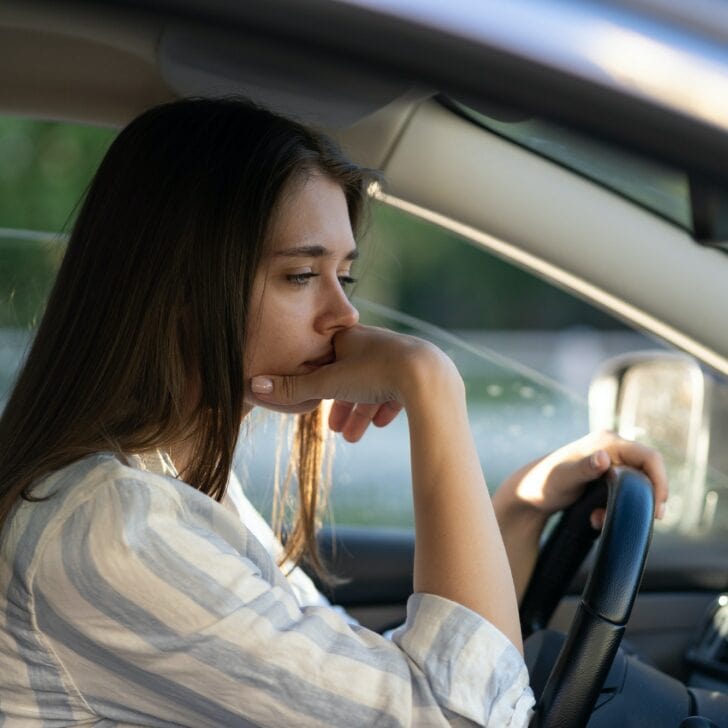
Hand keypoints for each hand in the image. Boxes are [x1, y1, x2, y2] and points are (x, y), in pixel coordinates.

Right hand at [249, 324, 455, 437]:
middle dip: (340, 404)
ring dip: (360, 413)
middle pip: (349, 376)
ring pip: (372, 387)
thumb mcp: (328, 383)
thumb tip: (253, 386)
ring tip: (353, 438)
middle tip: (333, 429)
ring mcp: (396, 357)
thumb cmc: (375, 372)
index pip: (326, 359)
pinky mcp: (415, 373)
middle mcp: (372, 343)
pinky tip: (380, 423)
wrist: (426, 376)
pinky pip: (396, 391)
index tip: (311, 402)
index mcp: (349, 338)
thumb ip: (293, 387)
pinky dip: (384, 408)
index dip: (316, 382)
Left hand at [495, 430, 668, 529]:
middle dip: (648, 496)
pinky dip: (617, 506)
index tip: (658, 507)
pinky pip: (624, 490)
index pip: (650, 457)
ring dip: (630, 504)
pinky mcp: (605, 474)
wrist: (528, 492)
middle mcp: (611, 447)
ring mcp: (609, 460)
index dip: (661, 481)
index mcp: (606, 441)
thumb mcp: (563, 478)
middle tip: (648, 520)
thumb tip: (603, 457)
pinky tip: (597, 518)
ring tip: (603, 519)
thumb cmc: (543, 483)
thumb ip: (584, 468)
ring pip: (637, 483)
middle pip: (648, 470)